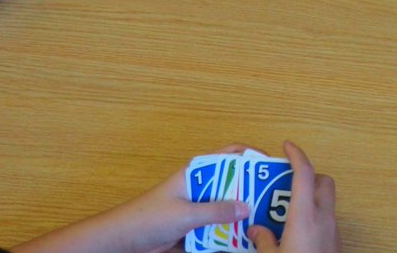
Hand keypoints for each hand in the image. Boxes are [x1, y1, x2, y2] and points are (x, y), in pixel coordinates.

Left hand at [13, 144, 255, 252]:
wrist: (122, 243)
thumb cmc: (146, 219)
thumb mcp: (185, 214)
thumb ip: (217, 210)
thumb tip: (247, 207)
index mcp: (198, 172)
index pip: (232, 154)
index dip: (253, 157)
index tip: (272, 167)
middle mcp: (202, 186)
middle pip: (235, 183)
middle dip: (254, 191)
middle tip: (275, 201)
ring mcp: (200, 207)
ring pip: (230, 208)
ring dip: (244, 216)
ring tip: (264, 223)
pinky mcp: (197, 228)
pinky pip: (220, 228)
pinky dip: (231, 233)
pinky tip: (244, 241)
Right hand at [249, 141, 341, 252]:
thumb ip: (264, 240)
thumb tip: (257, 230)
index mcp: (306, 216)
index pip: (305, 173)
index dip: (297, 154)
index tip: (287, 145)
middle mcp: (324, 218)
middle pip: (323, 182)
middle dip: (308, 176)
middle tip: (286, 183)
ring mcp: (334, 230)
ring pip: (327, 202)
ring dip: (311, 198)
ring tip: (286, 210)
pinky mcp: (337, 243)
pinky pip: (327, 220)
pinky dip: (314, 217)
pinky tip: (296, 232)